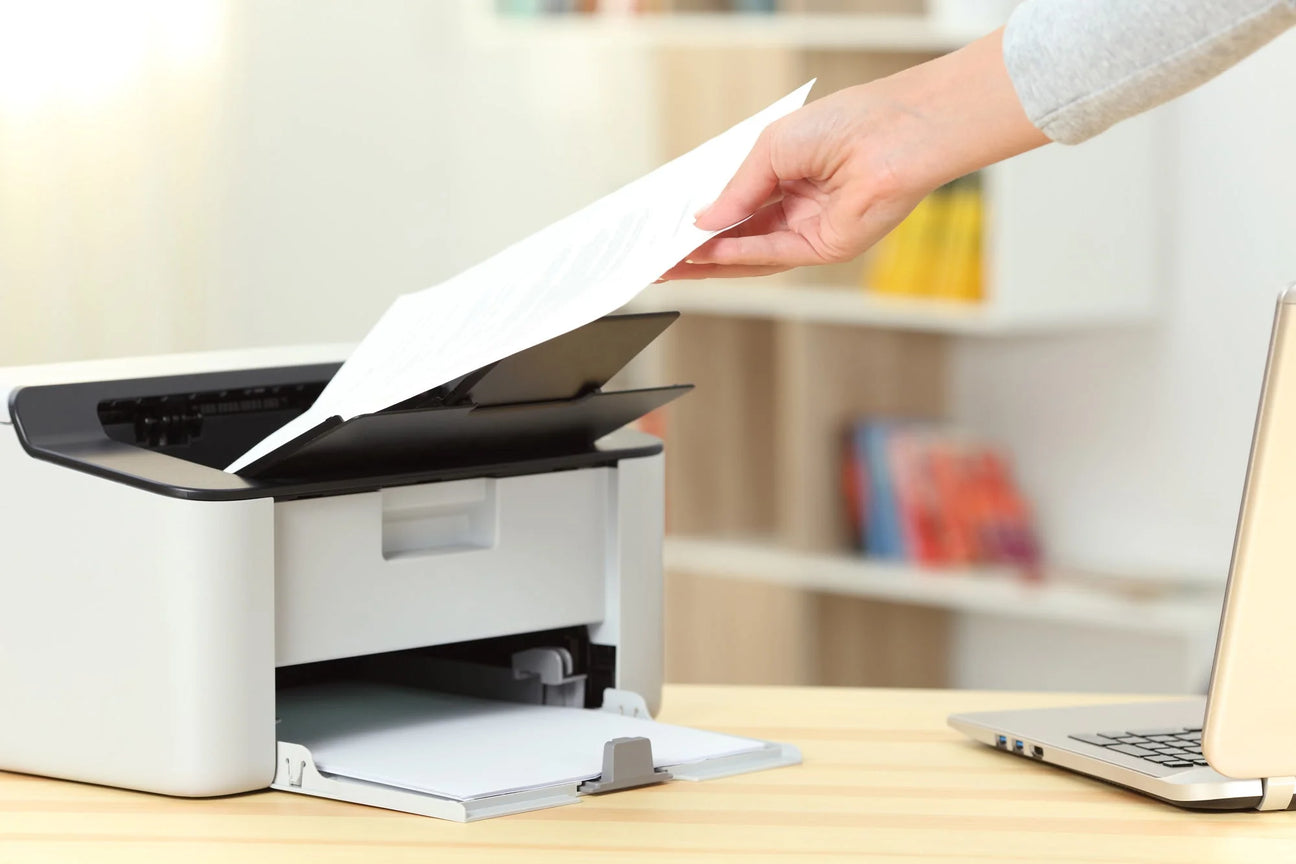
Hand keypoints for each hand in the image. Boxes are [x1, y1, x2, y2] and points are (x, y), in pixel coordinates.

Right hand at [660, 28, 1047, 280]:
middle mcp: (798, 208)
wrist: (897, 130)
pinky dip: (739, 255)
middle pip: (738, 239)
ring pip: (750, 255)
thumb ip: (737, 191)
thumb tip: (702, 221)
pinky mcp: (825, 247)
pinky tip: (709, 253)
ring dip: (710, 260)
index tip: (666, 230)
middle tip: (659, 258)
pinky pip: (773, 255)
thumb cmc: (847, 123)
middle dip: (696, 250)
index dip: (700, 221)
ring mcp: (811, 231)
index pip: (735, 208)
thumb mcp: (771, 149)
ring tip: (671, 262)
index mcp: (786, 178)